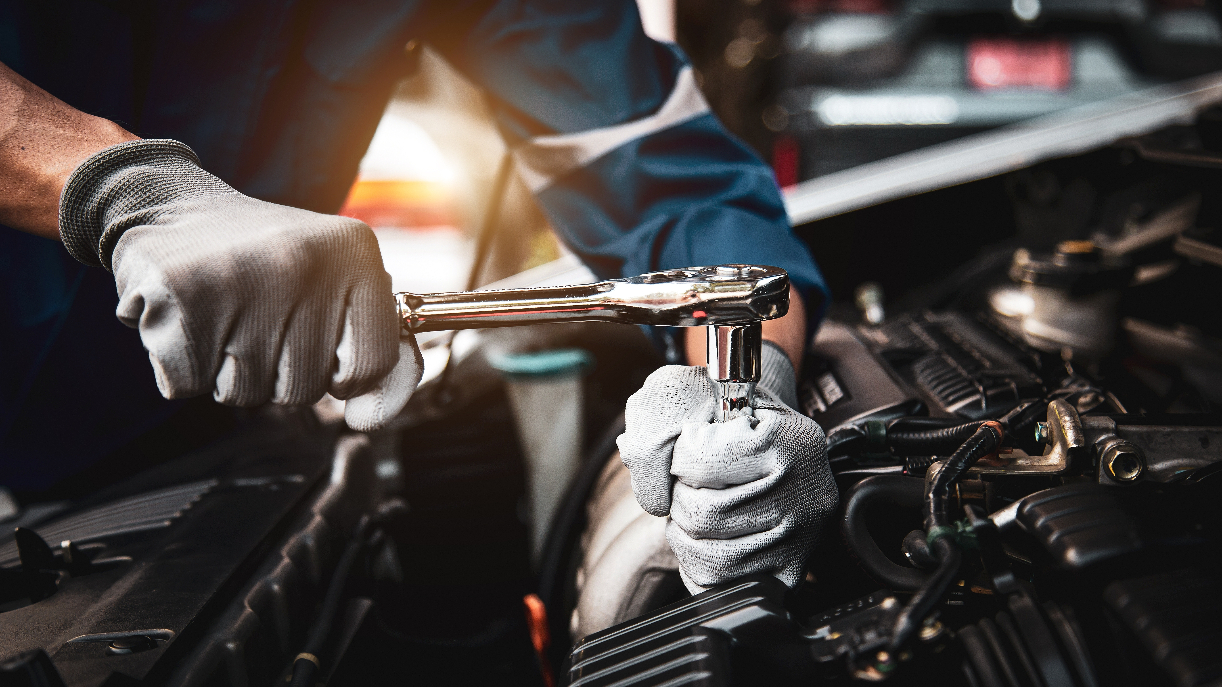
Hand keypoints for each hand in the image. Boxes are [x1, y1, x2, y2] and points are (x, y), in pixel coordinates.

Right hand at [59, 140, 420, 430]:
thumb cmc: (263, 261)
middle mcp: (301, 260)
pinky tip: (189, 320)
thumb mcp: (334, 286)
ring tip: (223, 316)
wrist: (173, 207)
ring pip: (246, 393)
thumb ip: (367, 351)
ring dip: (229, 372)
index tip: (323, 347)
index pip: (372, 365)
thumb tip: (368, 417)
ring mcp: (239, 277)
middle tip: (257, 319)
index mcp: (352, 253)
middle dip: (278, 372)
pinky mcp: (179, 295)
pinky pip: (189, 385)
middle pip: (305, 388)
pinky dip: (183, 368)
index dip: (345, 375)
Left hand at [617, 343, 836, 592]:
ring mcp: (800, 535)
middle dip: (679, 502)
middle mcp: (802, 490)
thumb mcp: (721, 400)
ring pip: (709, 555)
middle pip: (703, 514)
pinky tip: (705, 542)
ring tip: (692, 515)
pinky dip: (698, 567)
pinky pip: (723, 583)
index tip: (688, 457)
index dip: (680, 460)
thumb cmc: (747, 423)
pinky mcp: (791, 569)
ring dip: (685, 537)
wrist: (792, 447)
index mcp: (786, 440)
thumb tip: (636, 450)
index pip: (700, 459)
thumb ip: (678, 417)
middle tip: (687, 491)